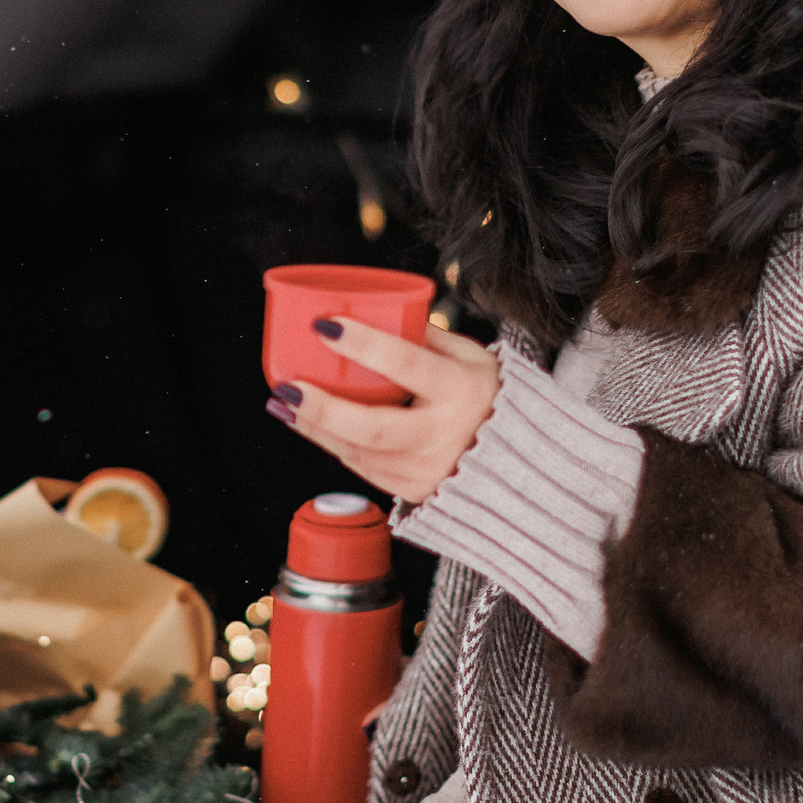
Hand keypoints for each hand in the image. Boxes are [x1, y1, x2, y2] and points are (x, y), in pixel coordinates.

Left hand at [268, 321, 501, 504]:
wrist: (520, 463)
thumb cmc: (491, 398)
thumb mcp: (473, 358)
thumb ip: (427, 338)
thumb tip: (376, 311)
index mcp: (462, 392)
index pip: (407, 365)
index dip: (364, 345)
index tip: (326, 324)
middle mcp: (445, 436)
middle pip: (372, 426)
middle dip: (322, 406)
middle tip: (286, 386)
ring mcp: (427, 470)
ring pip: (358, 451)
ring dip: (314, 427)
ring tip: (282, 402)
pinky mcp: (413, 490)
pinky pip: (362, 466)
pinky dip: (331, 442)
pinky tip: (308, 423)